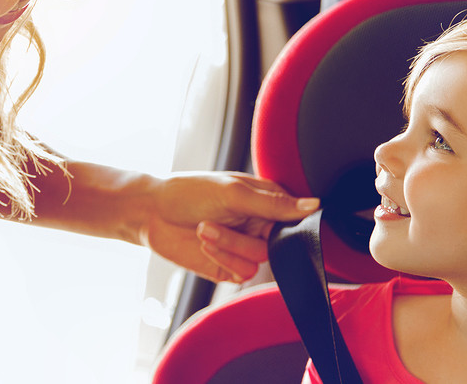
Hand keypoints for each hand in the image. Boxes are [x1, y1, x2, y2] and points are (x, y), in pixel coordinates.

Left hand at [135, 172, 318, 282]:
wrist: (151, 214)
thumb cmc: (189, 193)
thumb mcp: (233, 192)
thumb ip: (273, 203)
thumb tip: (314, 205)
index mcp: (267, 201)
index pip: (297, 218)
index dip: (289, 224)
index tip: (267, 222)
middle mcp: (260, 226)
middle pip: (278, 245)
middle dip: (242, 236)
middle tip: (212, 222)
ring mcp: (245, 247)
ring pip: (259, 260)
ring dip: (228, 246)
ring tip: (203, 230)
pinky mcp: (230, 267)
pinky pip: (243, 274)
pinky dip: (223, 259)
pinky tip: (204, 245)